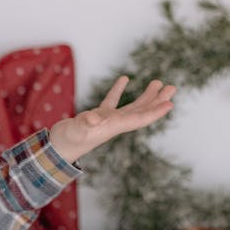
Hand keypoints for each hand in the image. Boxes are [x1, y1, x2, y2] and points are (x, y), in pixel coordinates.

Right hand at [49, 77, 175, 162]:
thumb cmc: (66, 140)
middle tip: (172, 88)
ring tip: (158, 83)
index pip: (140, 119)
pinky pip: (112, 101)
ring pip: (132, 106)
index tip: (170, 104)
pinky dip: (119, 90)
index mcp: (114, 126)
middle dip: (158, 100)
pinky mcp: (97, 116)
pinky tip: (125, 79)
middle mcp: (115, 124)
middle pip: (142, 112)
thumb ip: (85, 123)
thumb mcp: (75, 130)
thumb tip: (95, 118)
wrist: (56, 149)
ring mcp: (107, 120)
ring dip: (146, 96)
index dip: (156, 112)